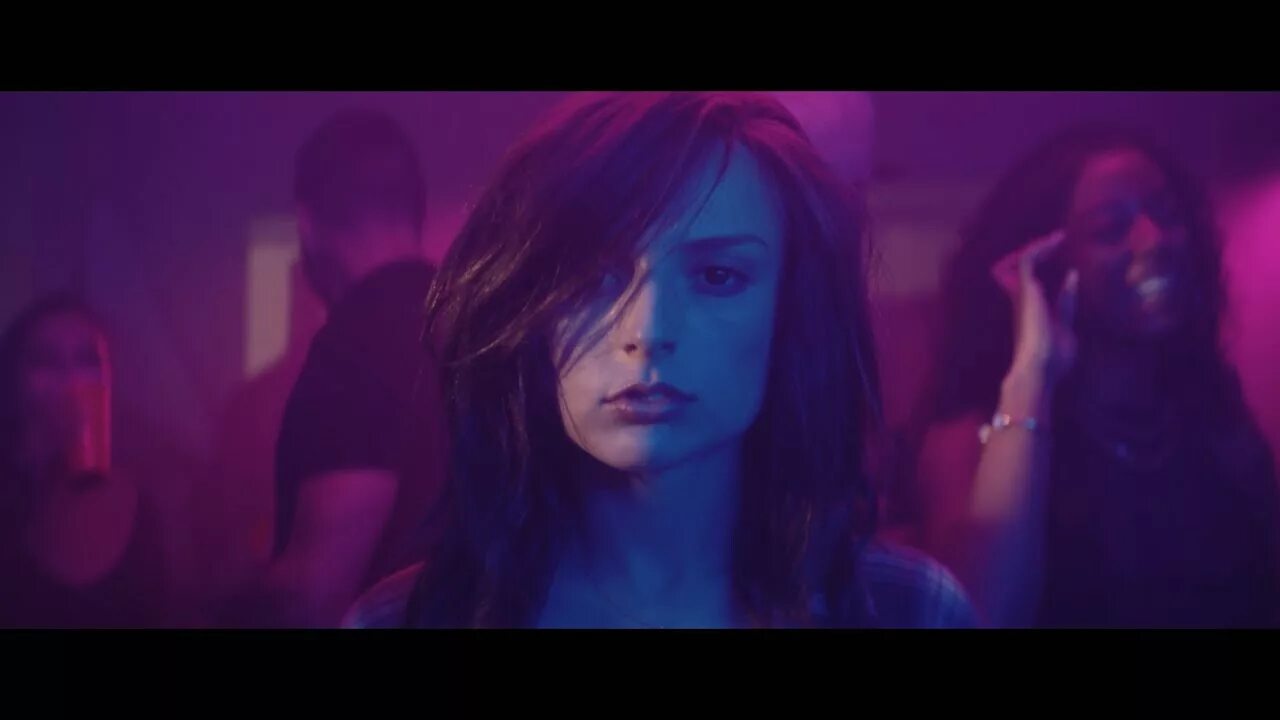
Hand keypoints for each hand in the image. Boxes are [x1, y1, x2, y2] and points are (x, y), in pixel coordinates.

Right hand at [990, 230, 1078, 387]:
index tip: (1062, 256)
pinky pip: (1027, 261)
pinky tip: (1054, 242)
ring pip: (1023, 261)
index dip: (1044, 269)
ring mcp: (1023, 294)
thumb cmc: (1054, 358)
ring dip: (1038, 248)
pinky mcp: (1027, 290)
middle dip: (1036, 253)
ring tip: (1056, 239)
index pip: (1033, 283)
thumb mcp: (1066, 325)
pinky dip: (1039, 249)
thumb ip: (1066, 302)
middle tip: (1055, 241)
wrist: (1041, 368)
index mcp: (1032, 311)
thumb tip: (1072, 276)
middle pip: (1021, 269)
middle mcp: (1023, 300)